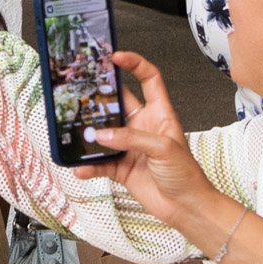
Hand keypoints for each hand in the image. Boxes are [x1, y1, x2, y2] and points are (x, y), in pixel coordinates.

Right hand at [74, 52, 230, 236]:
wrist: (186, 207)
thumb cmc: (186, 174)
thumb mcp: (163, 148)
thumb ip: (131, 138)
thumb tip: (102, 135)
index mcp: (160, 114)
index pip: (149, 79)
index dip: (134, 64)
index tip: (116, 57)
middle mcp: (143, 127)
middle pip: (118, 103)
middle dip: (100, 96)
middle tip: (82, 89)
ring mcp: (130, 147)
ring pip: (104, 133)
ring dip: (90, 134)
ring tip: (76, 132)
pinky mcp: (122, 168)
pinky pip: (100, 162)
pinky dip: (88, 165)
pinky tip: (80, 167)